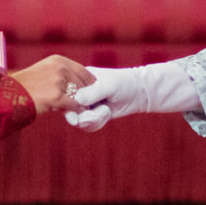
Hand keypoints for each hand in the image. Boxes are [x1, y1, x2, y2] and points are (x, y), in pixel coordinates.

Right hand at [11, 55, 93, 114]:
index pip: (84, 72)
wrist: (9, 97)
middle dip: (86, 96)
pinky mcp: (56, 96)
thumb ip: (61, 75)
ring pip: (81, 95)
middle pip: (84, 84)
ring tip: (78, 110)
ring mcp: (58, 81)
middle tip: (86, 105)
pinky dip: (76, 111)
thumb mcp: (44, 72)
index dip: (89, 84)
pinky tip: (73, 114)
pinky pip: (75, 105)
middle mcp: (60, 67)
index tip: (90, 93)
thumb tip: (81, 86)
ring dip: (82, 104)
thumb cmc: (25, 87)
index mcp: (58, 60)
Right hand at [64, 63, 199, 131]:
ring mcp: (87, 105)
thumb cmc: (124, 83)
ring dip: (91, 120)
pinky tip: (107, 114)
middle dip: (80, 116)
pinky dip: (97, 123)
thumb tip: (76, 99)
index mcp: (79, 79)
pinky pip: (88, 125)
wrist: (139, 92)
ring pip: (79, 120)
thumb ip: (92, 92)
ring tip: (105, 112)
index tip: (73, 115)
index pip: (65, 92)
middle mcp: (81, 92)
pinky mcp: (94, 115)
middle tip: (88, 118)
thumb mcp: (108, 86)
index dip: (67, 105)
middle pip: (70, 110)